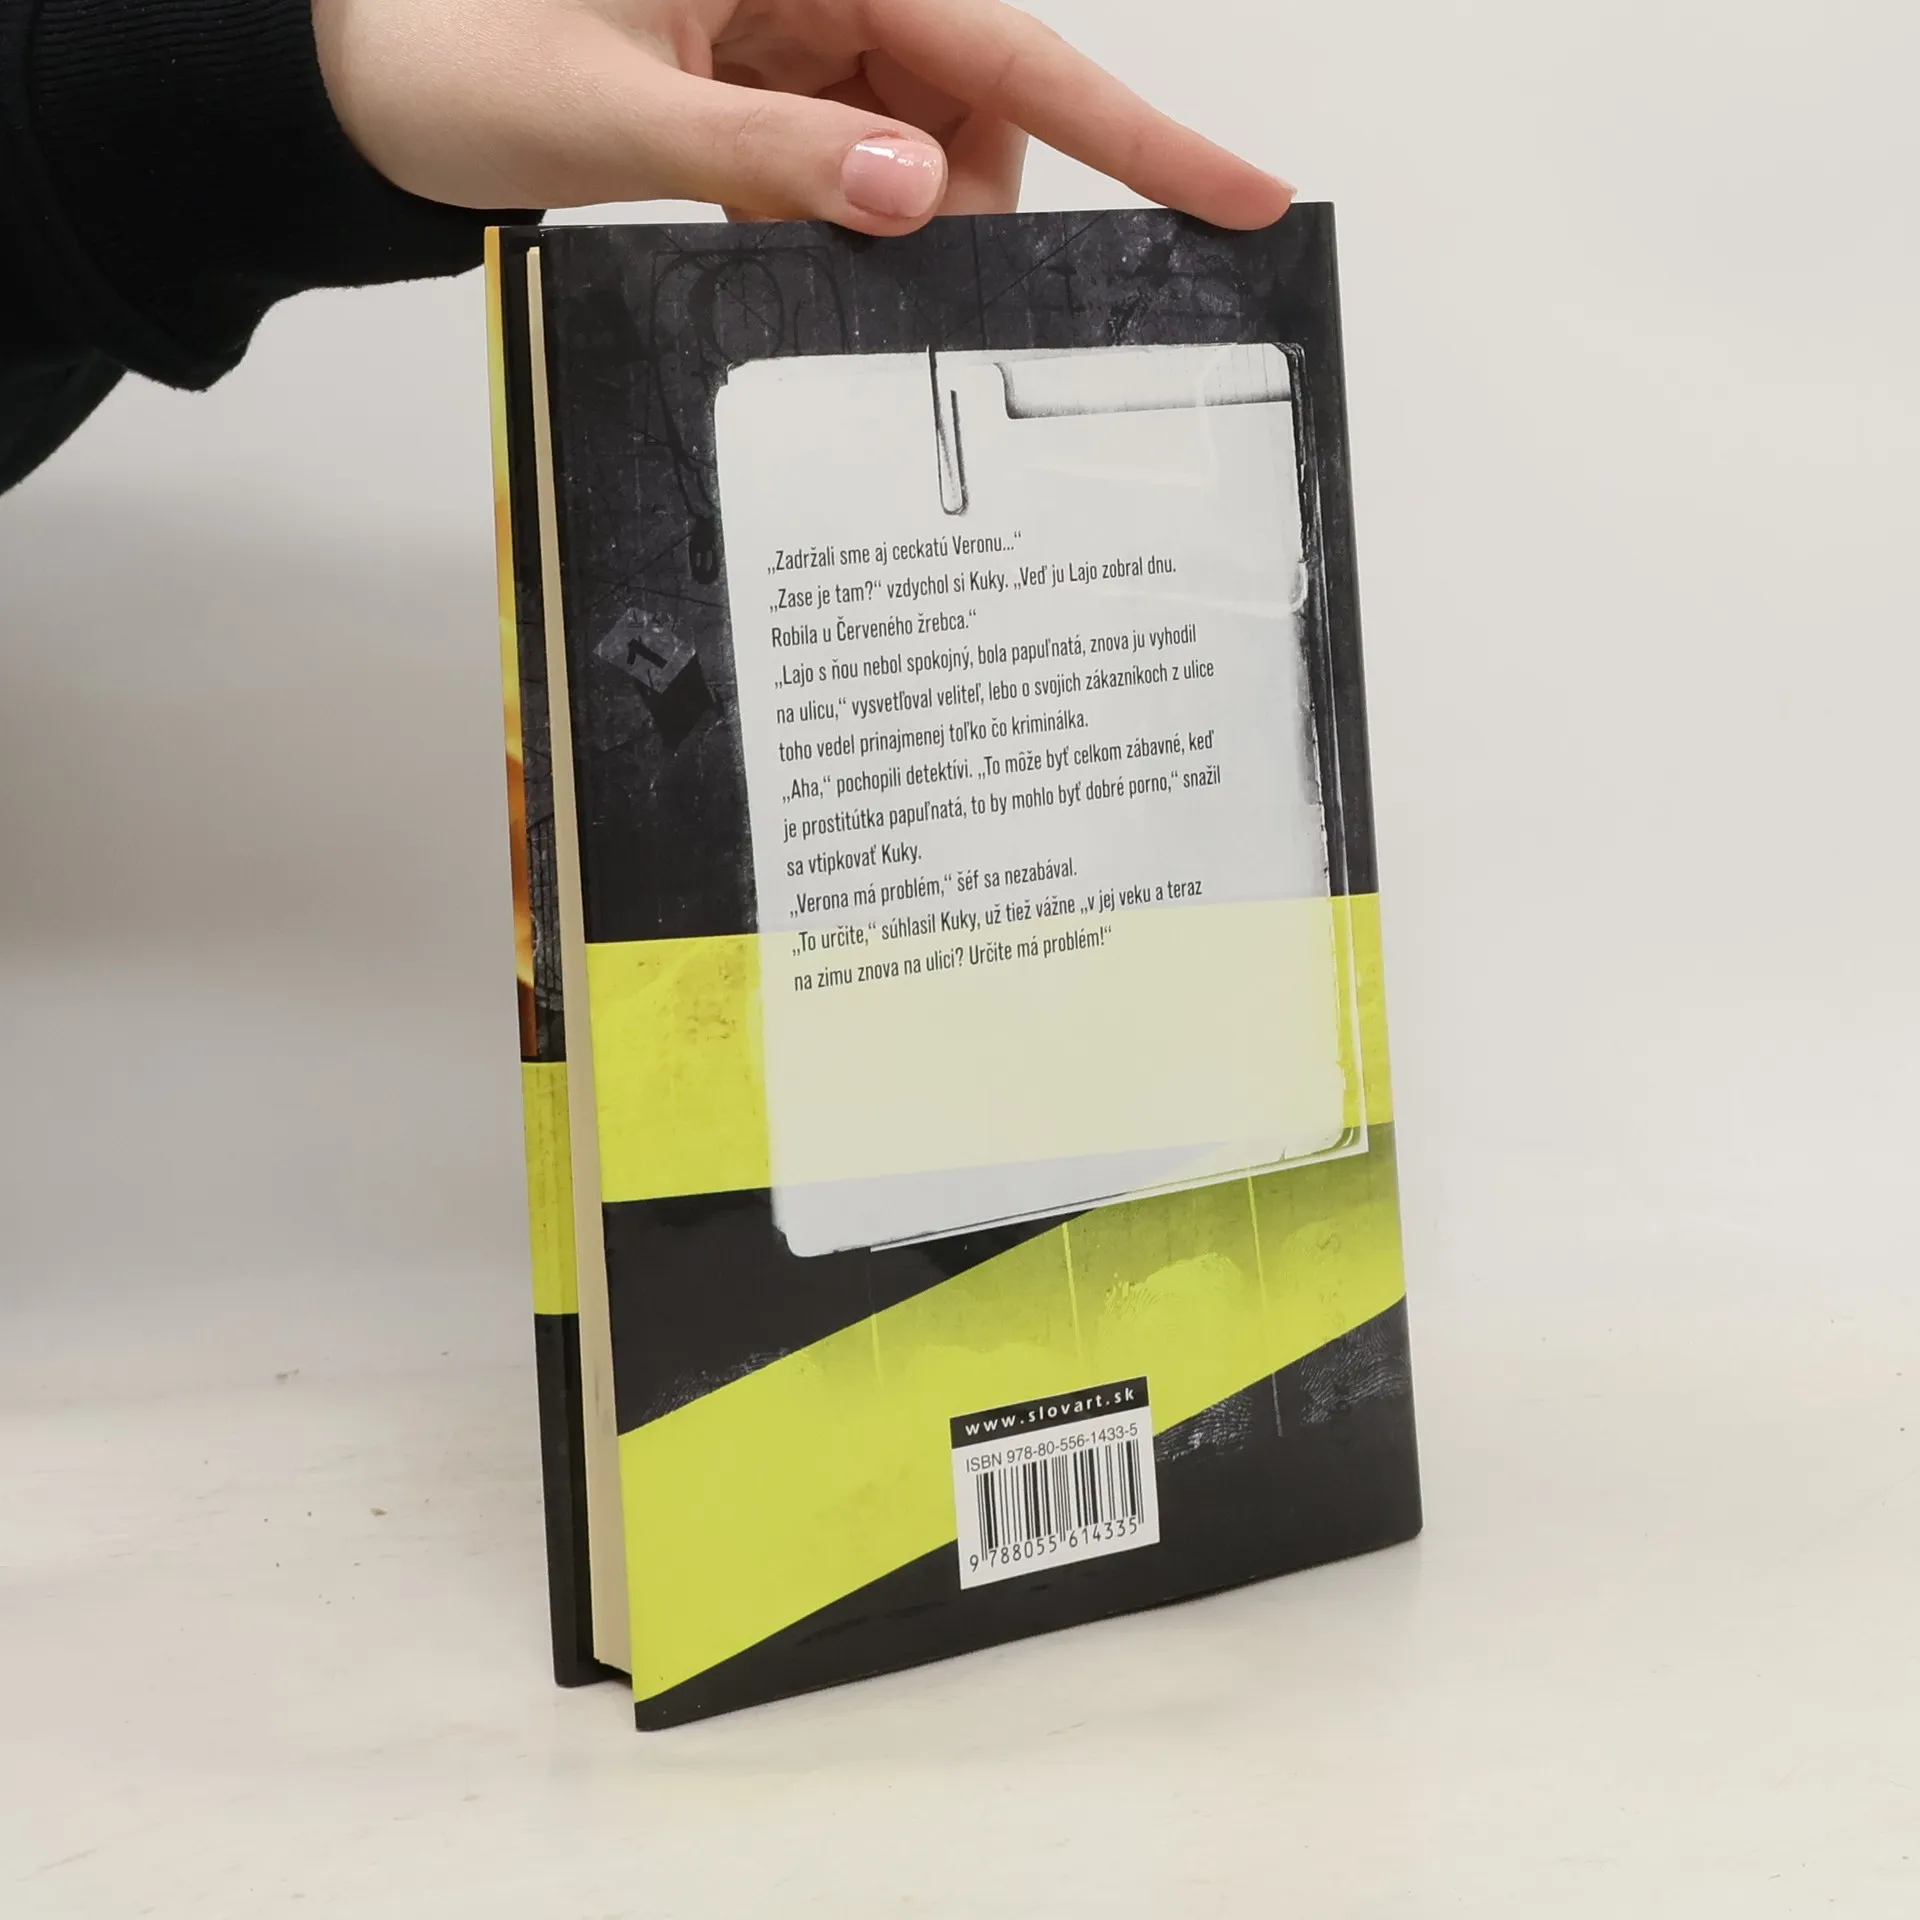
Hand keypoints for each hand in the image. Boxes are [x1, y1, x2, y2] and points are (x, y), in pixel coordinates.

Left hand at [311, 0, 1290, 233]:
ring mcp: (796, 26)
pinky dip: (842, 217)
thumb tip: (918, 196)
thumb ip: (765, 154)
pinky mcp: (769, 78)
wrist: (364, 72)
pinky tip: (787, 241)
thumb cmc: (446, 49)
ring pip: (923, 138)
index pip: (1002, 43)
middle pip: (976, 98)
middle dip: (969, 206)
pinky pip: (855, 155)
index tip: (1241, 189)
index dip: (1132, 124)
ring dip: (895, 223)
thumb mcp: (604, 112)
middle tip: (925, 294)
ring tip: (790, 247)